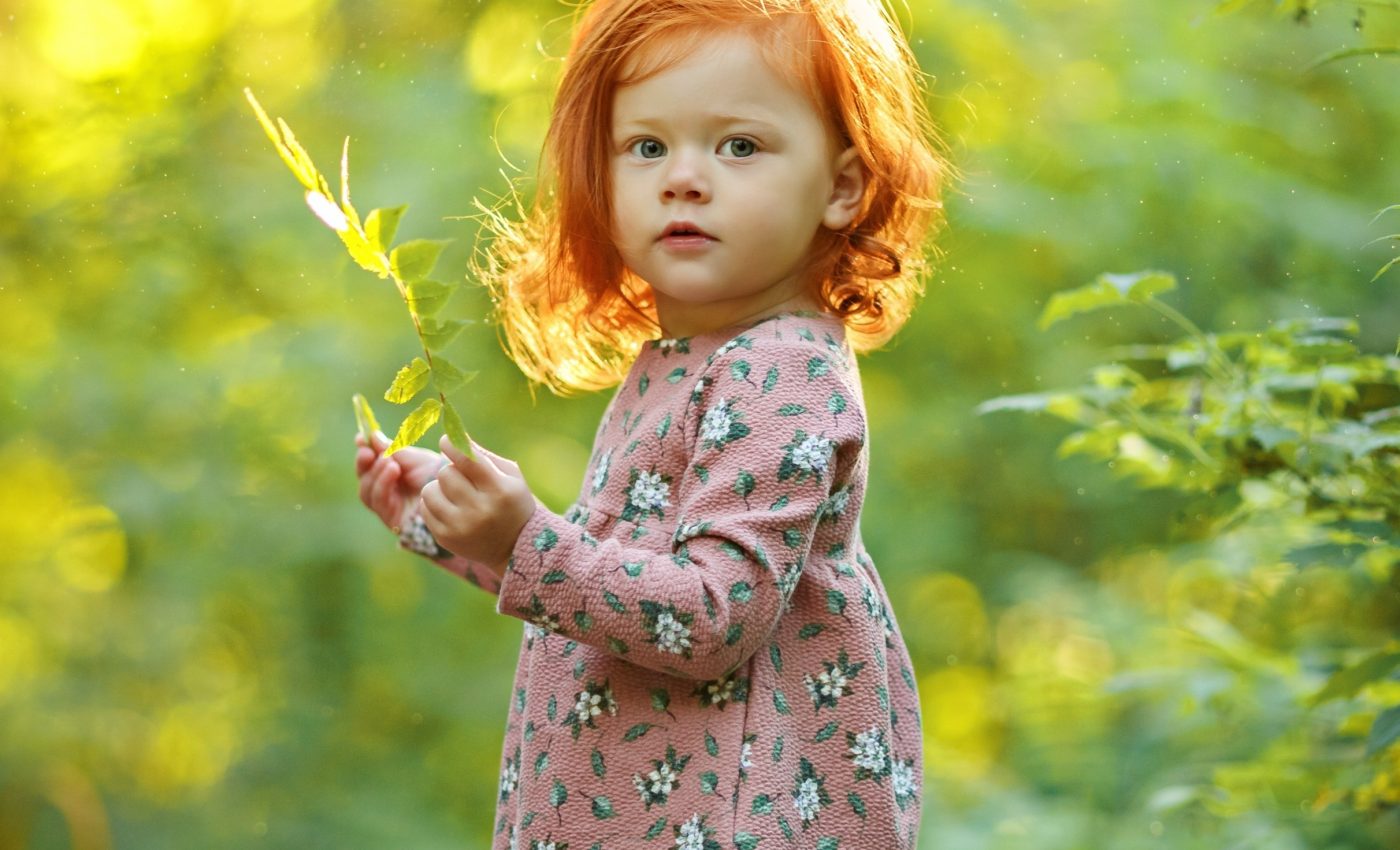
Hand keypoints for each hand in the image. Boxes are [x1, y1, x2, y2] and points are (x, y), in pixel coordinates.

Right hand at [354, 430, 444, 532]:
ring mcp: (388, 507)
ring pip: (367, 491)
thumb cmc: (438, 476)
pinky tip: (393, 470)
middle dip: (363, 463)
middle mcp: (387, 491)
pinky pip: (379, 502)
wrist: (458, 495)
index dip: (363, 450)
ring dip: (375, 473)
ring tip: (389, 460)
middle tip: (368, 451)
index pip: (369, 464)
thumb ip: (393, 450)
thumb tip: (373, 436)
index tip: (361, 437)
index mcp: (390, 474)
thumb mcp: (415, 458)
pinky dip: (383, 484)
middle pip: (364, 479)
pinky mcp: (392, 520)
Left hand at [419, 434, 536, 575]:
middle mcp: (479, 510)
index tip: (445, 440)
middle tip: (462, 478)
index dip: (452, 445)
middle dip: (452, 470)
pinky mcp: (446, 538)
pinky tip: (448, 507)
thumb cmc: (512, 503)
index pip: (467, 460)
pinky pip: (425, 509)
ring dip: (439, 487)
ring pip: (429, 490)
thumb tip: (454, 437)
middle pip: (446, 473)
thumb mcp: (511, 478)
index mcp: (499, 491)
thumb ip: (483, 456)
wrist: (514, 548)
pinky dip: (433, 503)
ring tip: (454, 493)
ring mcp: (461, 527)